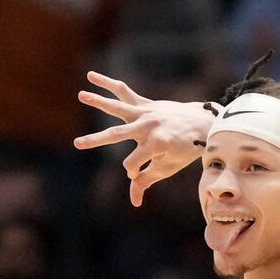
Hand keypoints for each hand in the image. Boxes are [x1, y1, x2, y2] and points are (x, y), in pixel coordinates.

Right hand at [74, 72, 213, 206]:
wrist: (202, 124)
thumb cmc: (185, 150)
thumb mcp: (167, 169)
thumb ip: (146, 181)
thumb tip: (134, 202)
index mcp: (156, 145)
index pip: (132, 164)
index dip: (133, 171)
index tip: (138, 173)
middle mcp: (148, 127)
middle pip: (116, 135)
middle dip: (96, 141)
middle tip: (77, 143)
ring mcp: (145, 113)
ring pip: (117, 107)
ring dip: (98, 101)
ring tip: (81, 95)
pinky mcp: (145, 104)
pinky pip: (124, 92)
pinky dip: (108, 84)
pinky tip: (91, 75)